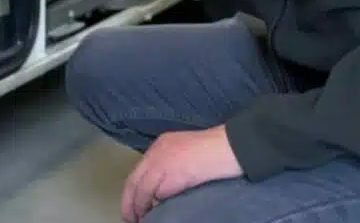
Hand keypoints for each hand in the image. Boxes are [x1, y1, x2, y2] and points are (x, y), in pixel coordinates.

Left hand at [121, 126, 242, 221]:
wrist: (230, 144)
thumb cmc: (213, 149)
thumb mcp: (184, 152)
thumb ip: (170, 166)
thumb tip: (159, 192)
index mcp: (160, 145)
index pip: (138, 171)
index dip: (132, 191)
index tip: (131, 206)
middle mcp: (157, 152)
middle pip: (134, 181)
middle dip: (129, 202)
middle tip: (129, 218)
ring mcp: (164, 162)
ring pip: (143, 189)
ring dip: (139, 207)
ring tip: (139, 221)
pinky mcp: (174, 174)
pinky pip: (158, 193)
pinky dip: (153, 205)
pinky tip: (155, 214)